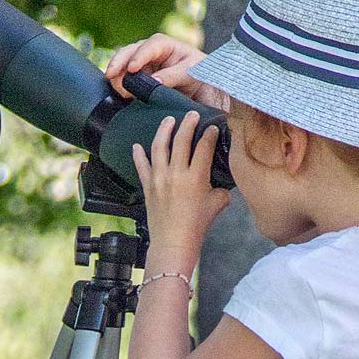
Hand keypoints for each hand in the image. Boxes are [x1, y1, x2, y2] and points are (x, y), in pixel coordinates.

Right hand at [105, 33, 225, 108]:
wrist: (202, 86)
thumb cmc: (199, 72)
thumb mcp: (190, 72)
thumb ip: (172, 75)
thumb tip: (153, 82)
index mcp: (163, 44)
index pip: (148, 47)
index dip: (138, 57)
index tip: (132, 69)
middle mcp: (149, 51)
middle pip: (128, 52)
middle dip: (118, 62)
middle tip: (110, 75)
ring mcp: (141, 64)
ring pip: (122, 65)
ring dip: (117, 76)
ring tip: (120, 91)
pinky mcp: (138, 78)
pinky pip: (123, 78)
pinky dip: (118, 84)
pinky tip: (118, 93)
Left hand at [131, 112, 230, 267]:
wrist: (173, 243)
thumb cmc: (196, 226)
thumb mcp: (217, 205)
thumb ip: (222, 190)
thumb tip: (222, 183)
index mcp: (196, 177)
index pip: (203, 147)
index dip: (209, 134)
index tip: (212, 127)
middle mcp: (176, 174)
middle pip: (181, 140)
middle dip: (188, 123)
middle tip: (192, 115)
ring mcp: (159, 179)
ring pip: (159, 147)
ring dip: (164, 130)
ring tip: (168, 120)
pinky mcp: (148, 186)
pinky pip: (141, 166)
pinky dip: (138, 155)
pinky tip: (137, 146)